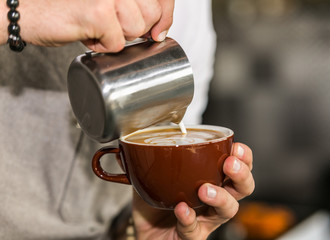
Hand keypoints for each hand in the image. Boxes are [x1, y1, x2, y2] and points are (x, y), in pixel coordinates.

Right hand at [0, 0, 173, 51]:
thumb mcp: (109, 5)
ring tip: (97, 29)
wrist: (30, 11)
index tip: (159, 32)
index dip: (165, 16)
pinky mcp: (98, 12)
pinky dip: (102, 47)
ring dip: (117, 38)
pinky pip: (117, 44)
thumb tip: (160, 29)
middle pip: (152, 15)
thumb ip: (133, 9)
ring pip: (136, 30)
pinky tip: (87, 36)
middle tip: (112, 27)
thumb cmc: (69, 10)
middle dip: (136, 30)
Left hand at [132, 143, 254, 239]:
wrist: (145, 232)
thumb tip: (130, 145)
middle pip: (242, 189)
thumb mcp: (153, 176)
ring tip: (205, 189)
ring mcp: (205, 220)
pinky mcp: (192, 237)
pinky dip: (189, 218)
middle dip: (241, 175)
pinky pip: (195, 229)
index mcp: (211, 180)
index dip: (243, 158)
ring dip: (220, 197)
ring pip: (228, 211)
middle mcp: (214, 200)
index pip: (237, 167)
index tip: (237, 148)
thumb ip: (146, 159)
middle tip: (230, 164)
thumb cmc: (157, 203)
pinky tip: (182, 209)